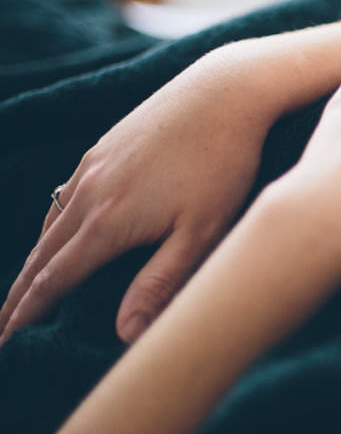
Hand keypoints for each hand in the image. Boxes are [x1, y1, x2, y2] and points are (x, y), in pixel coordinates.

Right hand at [0, 54, 272, 345]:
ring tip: (24, 289)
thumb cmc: (224, 164)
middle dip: (19, 295)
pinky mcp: (104, 146)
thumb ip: (162, 283)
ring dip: (34, 260)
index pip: (55, 280)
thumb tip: (125, 334)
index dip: (28, 314)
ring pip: (51, 223)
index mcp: (109, 221)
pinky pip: (65, 194)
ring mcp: (93, 165)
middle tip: (1, 328)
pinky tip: (60, 232)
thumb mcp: (202, 232)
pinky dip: (53, 224)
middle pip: (42, 255)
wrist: (226, 91)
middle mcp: (89, 192)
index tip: (7, 342)